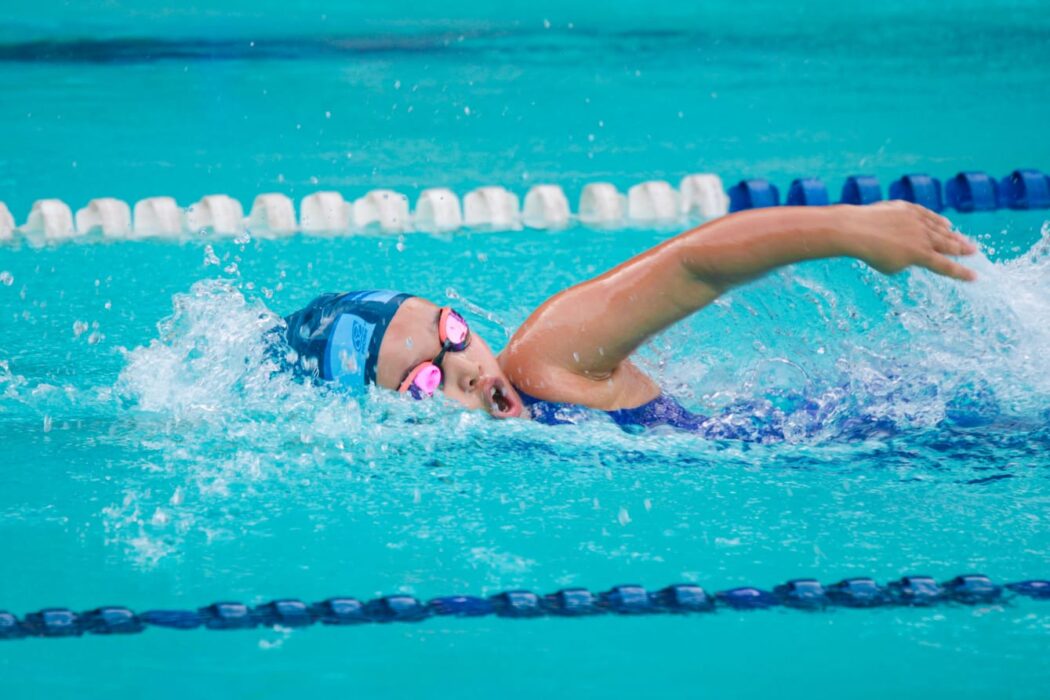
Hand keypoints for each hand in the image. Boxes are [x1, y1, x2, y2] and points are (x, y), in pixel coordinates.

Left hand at [847, 201, 977, 280]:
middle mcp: (924, 237)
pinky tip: (945, 223)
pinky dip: (938, 220)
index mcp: (921, 255)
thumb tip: (914, 254)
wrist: (856, 229)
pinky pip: (928, 215)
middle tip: (974, 251)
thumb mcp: (892, 267)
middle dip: (962, 249)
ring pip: (940, 229)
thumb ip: (908, 261)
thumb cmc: (871, 253)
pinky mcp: (908, 209)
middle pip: (948, 245)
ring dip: (953, 235)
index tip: (974, 276)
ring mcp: (917, 221)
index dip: (961, 272)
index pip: (946, 266)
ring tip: (963, 239)